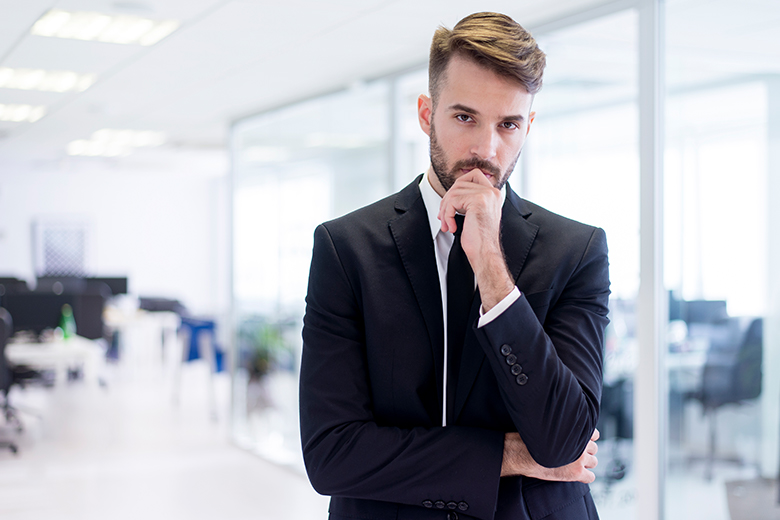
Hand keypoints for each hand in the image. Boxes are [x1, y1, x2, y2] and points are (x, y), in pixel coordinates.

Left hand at [437, 169, 512, 310]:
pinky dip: (447, 215)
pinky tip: (451, 227)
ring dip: (445, 209)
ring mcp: (487, 195)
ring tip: (446, 224)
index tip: (450, 205)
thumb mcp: (473, 214)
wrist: (484, 254)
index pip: (472, 175)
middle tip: (443, 216)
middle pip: (460, 182)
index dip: (457, 186)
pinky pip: (453, 201)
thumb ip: (468, 200)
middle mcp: (493, 192)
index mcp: (493, 194)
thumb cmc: (478, 239)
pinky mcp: (479, 201)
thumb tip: (451, 190)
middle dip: (447, 199)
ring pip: (454, 192)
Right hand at [501, 429, 599, 483]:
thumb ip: (563, 427)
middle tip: (575, 454)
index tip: (580, 441)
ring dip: (586, 463)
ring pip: (594, 462)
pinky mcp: (576, 473)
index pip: (594, 434)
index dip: (587, 438)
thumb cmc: (532, 439)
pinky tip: (576, 474)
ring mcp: (580, 459)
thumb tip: (567, 426)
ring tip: (574, 464)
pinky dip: (585, 477)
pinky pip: (591, 477)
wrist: (522, 454)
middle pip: (594, 449)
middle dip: (586, 451)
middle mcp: (581, 444)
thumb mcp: (548, 426)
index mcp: (575, 431)